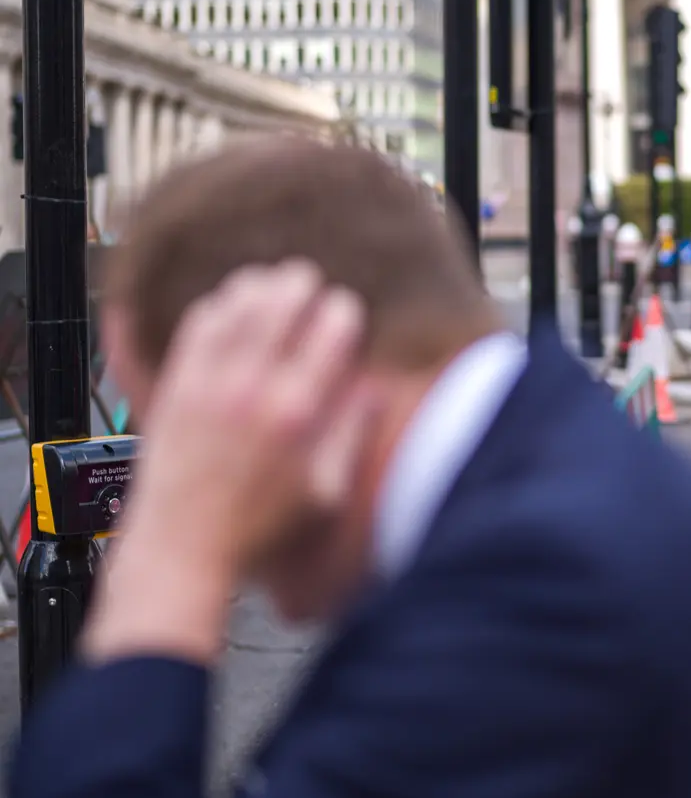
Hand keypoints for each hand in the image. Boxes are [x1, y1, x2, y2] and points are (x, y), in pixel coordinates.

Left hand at [120, 261, 378, 573]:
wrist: (183, 548)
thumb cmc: (258, 529)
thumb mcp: (326, 494)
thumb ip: (353, 436)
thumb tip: (374, 390)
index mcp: (298, 412)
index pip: (332, 329)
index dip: (345, 310)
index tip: (347, 314)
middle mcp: (253, 389)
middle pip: (283, 301)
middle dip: (302, 284)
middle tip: (310, 282)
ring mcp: (209, 384)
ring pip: (238, 303)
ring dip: (260, 285)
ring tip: (272, 284)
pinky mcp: (176, 387)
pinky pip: (198, 324)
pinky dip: (217, 305)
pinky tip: (229, 307)